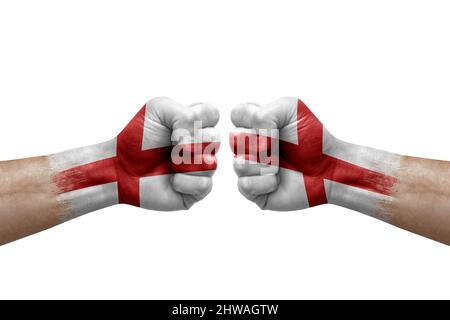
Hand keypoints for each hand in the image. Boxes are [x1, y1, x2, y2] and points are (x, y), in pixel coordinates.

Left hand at [53, 97, 219, 213]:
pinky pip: (205, 184)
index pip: (213, 115)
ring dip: (184, 162)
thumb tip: (196, 139)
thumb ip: (184, 112)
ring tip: (169, 164)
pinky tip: (171, 180)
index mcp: (194, 124)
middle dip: (188, 142)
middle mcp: (201, 145)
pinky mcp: (197, 190)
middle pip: (216, 138)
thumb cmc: (138, 139)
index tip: (173, 128)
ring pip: (212, 163)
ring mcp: (201, 168)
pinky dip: (184, 181)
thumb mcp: (157, 109)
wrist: (121, 168)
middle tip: (170, 147)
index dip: (195, 120)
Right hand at [230, 97, 395, 210]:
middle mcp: (249, 145)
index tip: (273, 125)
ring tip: (280, 165)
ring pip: (237, 163)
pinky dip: (265, 182)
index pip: (236, 114)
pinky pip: (244, 185)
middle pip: (233, 138)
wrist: (328, 168)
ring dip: (264, 164)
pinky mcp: (253, 191)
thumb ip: (264, 113)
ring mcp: (250, 168)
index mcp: (256, 123)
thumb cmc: (312, 139)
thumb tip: (253, 141)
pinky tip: (278, 180)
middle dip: (260, 142)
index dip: (252, 119)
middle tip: (278, 147)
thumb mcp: (292, 109)